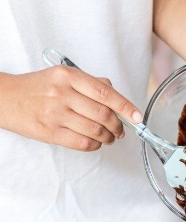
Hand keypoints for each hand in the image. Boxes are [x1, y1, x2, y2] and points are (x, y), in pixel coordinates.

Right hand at [0, 67, 143, 150]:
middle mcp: (62, 94)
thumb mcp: (61, 76)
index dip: (125, 106)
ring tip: (110, 138)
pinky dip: (95, 145)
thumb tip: (114, 93)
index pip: (105, 93)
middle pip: (103, 114)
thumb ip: (89, 83)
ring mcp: (56, 114)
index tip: (137, 116)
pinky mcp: (50, 133)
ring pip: (95, 131)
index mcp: (68, 76)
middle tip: (121, 131)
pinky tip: (96, 142)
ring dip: (109, 138)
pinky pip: (82, 143)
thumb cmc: (37, 88)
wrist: (5, 99)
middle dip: (119, 126)